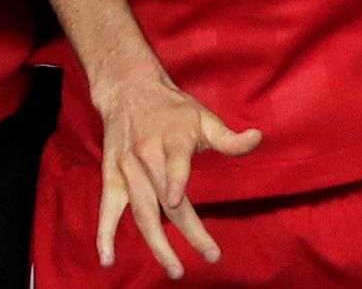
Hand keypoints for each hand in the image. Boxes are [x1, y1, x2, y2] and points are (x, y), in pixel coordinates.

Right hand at [93, 65, 260, 278]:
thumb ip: (228, 137)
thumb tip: (257, 138)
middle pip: (164, 200)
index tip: (176, 200)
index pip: (173, 163)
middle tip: (209, 254)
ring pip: (141, 213)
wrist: (129, 93)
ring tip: (174, 269)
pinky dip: (105, 235)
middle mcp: (147, 157)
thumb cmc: (174, 110)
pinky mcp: (111, 179)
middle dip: (186, 230)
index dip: (174, 180)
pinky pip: (107, 211)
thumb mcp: (203, 117)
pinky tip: (107, 260)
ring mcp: (127, 171)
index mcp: (172, 140)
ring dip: (156, 243)